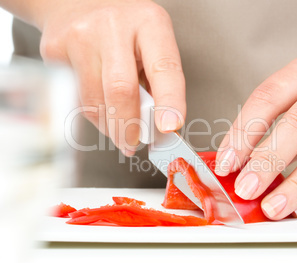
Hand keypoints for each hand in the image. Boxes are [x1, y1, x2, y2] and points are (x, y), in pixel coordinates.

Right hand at [37, 0, 185, 155]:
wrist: (76, 3)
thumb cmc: (124, 29)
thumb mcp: (150, 43)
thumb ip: (157, 81)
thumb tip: (159, 126)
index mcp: (149, 23)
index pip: (164, 67)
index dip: (169, 101)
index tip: (170, 127)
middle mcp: (113, 26)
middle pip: (121, 90)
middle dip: (129, 128)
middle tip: (133, 144)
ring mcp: (80, 37)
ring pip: (95, 102)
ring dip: (110, 127)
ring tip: (119, 128)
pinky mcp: (55, 51)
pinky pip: (77, 100)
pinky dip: (94, 114)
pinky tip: (102, 107)